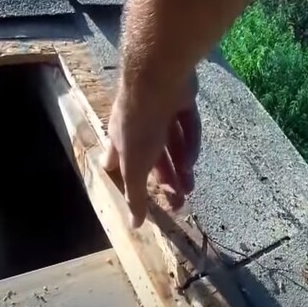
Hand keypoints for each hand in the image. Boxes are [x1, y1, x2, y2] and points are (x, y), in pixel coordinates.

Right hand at [101, 74, 201, 227]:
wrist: (158, 81)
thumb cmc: (139, 126)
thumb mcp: (134, 167)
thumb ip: (135, 196)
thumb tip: (134, 225)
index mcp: (119, 139)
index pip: (115, 162)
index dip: (125, 180)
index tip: (136, 198)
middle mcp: (138, 125)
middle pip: (153, 159)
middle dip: (165, 181)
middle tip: (178, 203)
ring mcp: (160, 112)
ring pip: (172, 145)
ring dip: (180, 168)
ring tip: (189, 190)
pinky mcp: (181, 102)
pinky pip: (187, 128)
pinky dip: (190, 145)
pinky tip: (192, 163)